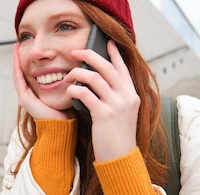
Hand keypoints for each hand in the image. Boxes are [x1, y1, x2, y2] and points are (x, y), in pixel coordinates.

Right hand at [12, 43, 68, 119]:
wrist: (62, 126)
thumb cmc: (66, 111)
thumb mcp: (64, 92)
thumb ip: (65, 81)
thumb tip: (73, 68)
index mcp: (36, 94)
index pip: (29, 74)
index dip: (28, 61)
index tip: (29, 48)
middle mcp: (28, 95)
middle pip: (21, 73)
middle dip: (19, 58)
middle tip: (19, 44)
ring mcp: (25, 98)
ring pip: (18, 75)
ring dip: (16, 61)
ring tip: (16, 47)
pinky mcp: (25, 100)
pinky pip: (19, 80)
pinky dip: (17, 68)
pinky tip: (17, 58)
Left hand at [64, 40, 139, 161]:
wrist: (121, 158)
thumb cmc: (117, 137)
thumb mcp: (122, 113)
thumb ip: (115, 97)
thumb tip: (97, 81)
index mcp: (132, 95)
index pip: (122, 68)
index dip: (114, 54)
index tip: (108, 42)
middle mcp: (127, 96)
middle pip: (107, 67)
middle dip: (89, 55)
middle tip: (75, 52)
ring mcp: (117, 105)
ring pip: (94, 77)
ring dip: (77, 73)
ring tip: (67, 76)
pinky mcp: (104, 114)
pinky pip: (85, 94)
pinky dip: (74, 90)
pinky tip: (69, 92)